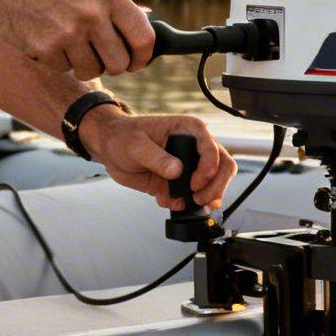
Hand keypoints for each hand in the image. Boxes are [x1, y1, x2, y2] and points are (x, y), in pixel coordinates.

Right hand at [0, 0, 155, 79]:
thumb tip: (150, 25)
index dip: (142, 57)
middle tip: (98, 57)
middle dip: (111, 66)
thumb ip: (118, 6)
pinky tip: (47, 39)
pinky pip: (65, 69)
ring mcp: (70, 31)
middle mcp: (94, 12)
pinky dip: (58, 61)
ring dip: (83, 65)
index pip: (144, 38)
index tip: (136, 62)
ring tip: (68, 43)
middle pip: (120, 63)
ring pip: (93, 71)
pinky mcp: (47, 47)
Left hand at [80, 110, 237, 209]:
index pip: (212, 148)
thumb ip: (157, 158)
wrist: (111, 148)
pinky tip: (167, 201)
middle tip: (198, 199)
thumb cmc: (123, 136)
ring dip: (207, 198)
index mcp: (189, 130)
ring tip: (189, 204)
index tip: (194, 183)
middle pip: (224, 167)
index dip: (208, 168)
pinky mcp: (182, 181)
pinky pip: (195, 196)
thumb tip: (177, 170)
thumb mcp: (136, 145)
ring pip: (215, 183)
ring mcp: (191, 165)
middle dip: (215, 187)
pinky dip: (186, 205)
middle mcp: (195, 146)